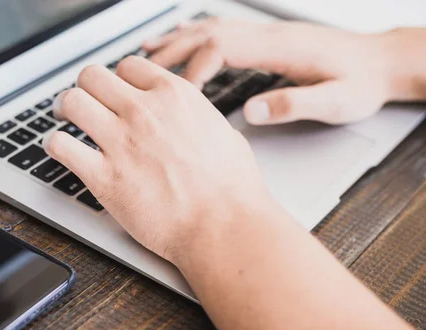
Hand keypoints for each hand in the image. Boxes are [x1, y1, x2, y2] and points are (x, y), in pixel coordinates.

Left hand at [44, 57, 270, 267]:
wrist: (222, 226)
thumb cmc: (231, 189)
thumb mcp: (224, 133)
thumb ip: (198, 119)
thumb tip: (192, 121)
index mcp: (173, 97)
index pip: (127, 67)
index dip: (118, 80)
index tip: (115, 94)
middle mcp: (143, 112)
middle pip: (92, 76)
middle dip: (87, 89)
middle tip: (84, 103)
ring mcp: (120, 141)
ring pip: (71, 102)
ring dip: (65, 110)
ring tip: (66, 122)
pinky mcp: (103, 176)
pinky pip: (60, 145)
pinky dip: (55, 146)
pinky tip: (62, 151)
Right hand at [143, 19, 395, 124]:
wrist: (380, 62)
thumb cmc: (360, 82)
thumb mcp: (335, 101)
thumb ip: (294, 104)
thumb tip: (252, 110)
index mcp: (281, 49)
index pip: (222, 49)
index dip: (193, 69)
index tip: (176, 94)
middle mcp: (268, 35)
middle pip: (207, 34)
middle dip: (171, 53)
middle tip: (140, 74)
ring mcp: (265, 33)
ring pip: (210, 28)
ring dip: (176, 41)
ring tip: (145, 55)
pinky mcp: (265, 38)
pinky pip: (221, 30)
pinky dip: (194, 34)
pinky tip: (180, 39)